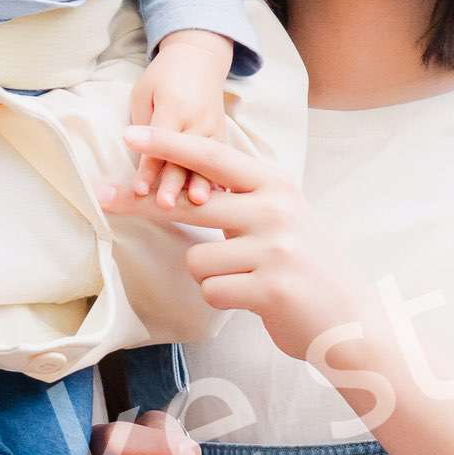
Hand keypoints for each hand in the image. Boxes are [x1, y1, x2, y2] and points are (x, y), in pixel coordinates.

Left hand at [120, 125, 352, 355]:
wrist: (350, 320)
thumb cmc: (304, 267)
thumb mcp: (280, 219)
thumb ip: (240, 200)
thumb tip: (178, 189)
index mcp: (276, 184)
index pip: (213, 155)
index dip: (170, 143)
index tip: (130, 134)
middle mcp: (276, 209)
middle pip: (188, 203)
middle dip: (143, 203)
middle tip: (103, 198)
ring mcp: (275, 248)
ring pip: (197, 258)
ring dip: (210, 275)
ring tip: (246, 280)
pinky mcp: (270, 288)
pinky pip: (212, 289)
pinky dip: (223, 297)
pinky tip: (254, 299)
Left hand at [125, 33, 240, 214]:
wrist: (199, 57)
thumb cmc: (163, 77)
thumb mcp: (144, 93)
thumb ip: (143, 124)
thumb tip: (141, 158)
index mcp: (175, 106)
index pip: (161, 141)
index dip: (150, 167)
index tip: (140, 189)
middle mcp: (199, 118)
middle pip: (186, 156)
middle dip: (175, 182)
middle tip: (165, 205)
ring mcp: (215, 127)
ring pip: (208, 162)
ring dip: (201, 185)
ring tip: (197, 206)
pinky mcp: (224, 135)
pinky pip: (223, 161)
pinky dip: (221, 181)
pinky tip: (221, 203)